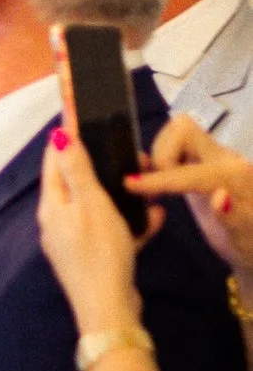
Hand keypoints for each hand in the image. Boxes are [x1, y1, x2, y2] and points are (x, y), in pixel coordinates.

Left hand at [37, 127, 150, 329]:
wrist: (108, 309)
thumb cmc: (99, 252)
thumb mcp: (91, 204)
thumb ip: (77, 170)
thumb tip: (57, 136)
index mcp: (51, 205)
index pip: (53, 162)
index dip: (66, 138)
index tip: (80, 118)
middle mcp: (55, 222)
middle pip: (75, 184)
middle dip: (99, 168)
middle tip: (122, 154)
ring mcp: (72, 242)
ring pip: (96, 208)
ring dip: (119, 197)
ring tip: (141, 187)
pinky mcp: (91, 258)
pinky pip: (110, 232)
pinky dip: (128, 224)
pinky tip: (150, 220)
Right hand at [133, 111, 252, 279]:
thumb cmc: (251, 240)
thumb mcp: (246, 235)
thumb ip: (235, 217)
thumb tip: (220, 197)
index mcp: (235, 176)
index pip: (191, 172)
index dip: (159, 179)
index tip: (129, 185)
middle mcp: (225, 159)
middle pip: (184, 130)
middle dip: (161, 154)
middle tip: (155, 186)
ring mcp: (214, 158)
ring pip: (178, 132)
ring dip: (160, 153)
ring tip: (157, 183)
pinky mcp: (203, 163)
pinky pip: (178, 143)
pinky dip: (161, 155)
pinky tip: (157, 178)